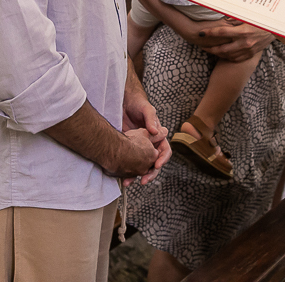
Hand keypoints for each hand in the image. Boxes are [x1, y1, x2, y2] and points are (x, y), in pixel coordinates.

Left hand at [121, 62, 170, 184]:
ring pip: (140, 166)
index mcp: (158, 136)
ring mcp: (138, 148)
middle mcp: (149, 144)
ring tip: (129, 182)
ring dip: (136, 176)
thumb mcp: (145, 108)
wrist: (121, 101)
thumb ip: (151, 119)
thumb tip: (155, 131)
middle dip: (149, 173)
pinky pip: (128, 163)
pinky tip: (120, 176)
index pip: (164, 151)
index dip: (162, 159)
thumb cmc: (137, 103)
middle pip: (153, 163)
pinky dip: (125, 170)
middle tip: (143, 180)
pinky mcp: (126, 149)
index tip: (156, 165)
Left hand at [193, 19, 273, 61]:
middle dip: (210, 48)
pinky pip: (236, 59)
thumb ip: (234, 18)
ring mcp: (248, 50)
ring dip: (217, 54)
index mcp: (243, 31)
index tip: (201, 33)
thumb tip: (221, 18)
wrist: (276, 29)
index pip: (222, 33)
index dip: (210, 33)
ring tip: (209, 50)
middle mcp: (245, 43)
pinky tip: (222, 54)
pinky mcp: (251, 54)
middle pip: (222, 49)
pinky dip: (227, 57)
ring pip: (228, 56)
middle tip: (201, 46)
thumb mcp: (247, 15)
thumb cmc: (261, 19)